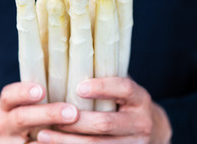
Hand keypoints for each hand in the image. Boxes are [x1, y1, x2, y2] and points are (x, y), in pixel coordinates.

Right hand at [0, 82, 78, 143]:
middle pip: (22, 118)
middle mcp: (5, 125)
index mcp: (7, 106)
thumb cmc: (25, 115)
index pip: (9, 95)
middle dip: (48, 114)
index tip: (41, 89)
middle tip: (73, 112)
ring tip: (78, 134)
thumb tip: (68, 55)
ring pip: (32, 143)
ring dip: (56, 138)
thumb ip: (40, 88)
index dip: (23, 92)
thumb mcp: (24, 103)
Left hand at [37, 77, 171, 143]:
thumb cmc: (127, 103)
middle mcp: (141, 122)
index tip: (78, 87)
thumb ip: (106, 78)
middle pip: (105, 123)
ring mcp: (135, 143)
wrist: (153, 130)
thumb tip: (70, 60)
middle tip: (51, 115)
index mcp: (140, 98)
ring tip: (43, 135)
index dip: (102, 87)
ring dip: (68, 141)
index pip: (124, 89)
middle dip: (75, 121)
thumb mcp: (123, 89)